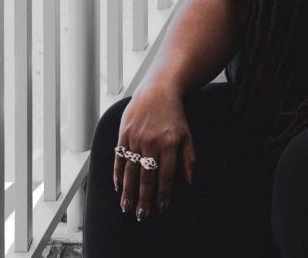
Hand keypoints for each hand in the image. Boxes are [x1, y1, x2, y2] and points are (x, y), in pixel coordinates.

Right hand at [113, 86, 195, 221]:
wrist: (157, 91)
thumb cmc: (174, 115)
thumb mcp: (187, 135)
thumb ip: (189, 158)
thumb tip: (190, 182)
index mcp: (170, 144)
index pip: (166, 175)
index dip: (163, 194)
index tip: (160, 209)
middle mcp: (152, 143)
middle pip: (147, 176)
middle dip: (144, 199)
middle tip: (141, 216)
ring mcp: (136, 138)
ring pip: (130, 171)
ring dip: (128, 192)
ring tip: (126, 208)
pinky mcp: (124, 134)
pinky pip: (119, 158)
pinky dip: (117, 174)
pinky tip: (117, 188)